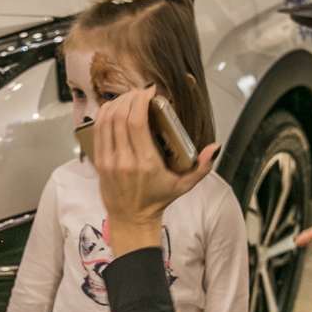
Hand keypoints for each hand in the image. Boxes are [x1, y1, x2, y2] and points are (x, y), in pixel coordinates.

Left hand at [93, 86, 218, 256]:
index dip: (140, 100)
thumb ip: (202, 167)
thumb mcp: (185, 185)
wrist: (132, 219)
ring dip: (116, 103)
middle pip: (120, 117)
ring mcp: (109, 161)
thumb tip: (214, 146)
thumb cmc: (158, 199)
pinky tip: (114, 108)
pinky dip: (104, 114)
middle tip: (140, 93)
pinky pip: (97, 130)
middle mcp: (125, 161)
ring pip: (106, 121)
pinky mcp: (99, 162)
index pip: (136, 122)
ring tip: (128, 98)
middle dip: (130, 97)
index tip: (149, 91)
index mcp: (146, 163)